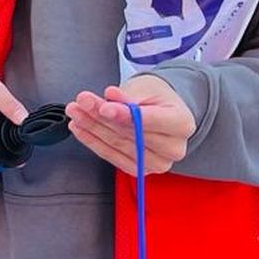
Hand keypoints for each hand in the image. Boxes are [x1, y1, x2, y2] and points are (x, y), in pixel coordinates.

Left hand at [65, 76, 195, 176]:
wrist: (163, 112)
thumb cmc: (157, 98)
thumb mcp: (146, 88)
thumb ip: (128, 97)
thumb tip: (109, 98)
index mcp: (182, 123)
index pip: (149, 120)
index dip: (124, 114)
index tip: (103, 107)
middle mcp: (173, 148)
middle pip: (129, 133)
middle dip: (100, 117)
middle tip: (81, 102)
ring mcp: (157, 163)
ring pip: (117, 145)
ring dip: (91, 128)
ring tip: (76, 112)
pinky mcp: (139, 170)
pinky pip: (111, 156)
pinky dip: (92, 142)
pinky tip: (80, 128)